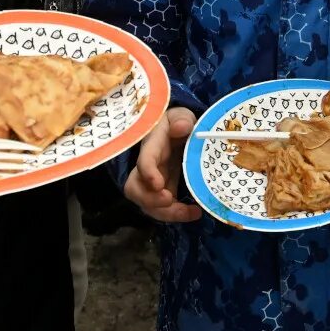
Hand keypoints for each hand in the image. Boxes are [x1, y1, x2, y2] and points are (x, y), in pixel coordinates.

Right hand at [126, 107, 200, 223]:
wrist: (178, 131)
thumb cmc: (177, 123)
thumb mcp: (181, 115)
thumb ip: (182, 119)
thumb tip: (182, 127)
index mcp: (151, 146)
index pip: (143, 159)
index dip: (148, 173)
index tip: (158, 183)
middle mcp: (147, 168)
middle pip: (134, 189)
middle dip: (149, 200)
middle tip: (169, 201)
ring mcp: (153, 183)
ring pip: (147, 204)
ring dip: (165, 213)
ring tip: (189, 212)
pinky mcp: (163, 192)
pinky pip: (163, 210)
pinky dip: (176, 215)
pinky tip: (195, 212)